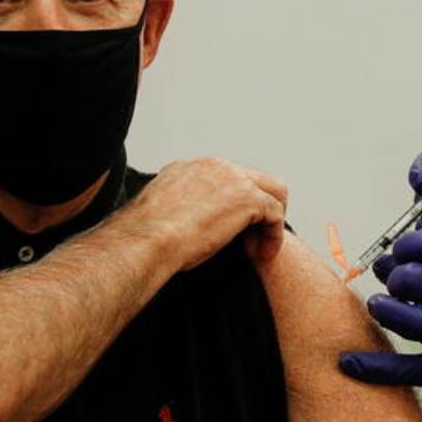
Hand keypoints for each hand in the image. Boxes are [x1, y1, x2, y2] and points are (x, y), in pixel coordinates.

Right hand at [131, 158, 288, 268]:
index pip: (224, 178)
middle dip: (257, 206)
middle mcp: (213, 167)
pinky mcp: (248, 198)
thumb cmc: (145, 239)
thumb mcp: (158, 216)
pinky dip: (273, 236)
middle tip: (251, 236)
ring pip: (272, 191)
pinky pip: (275, 213)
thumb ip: (173, 211)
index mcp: (188, 169)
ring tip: (261, 247)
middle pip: (252, 179)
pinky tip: (262, 255)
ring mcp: (233, 179)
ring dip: (269, 221)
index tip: (225, 230)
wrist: (146, 240)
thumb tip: (176, 225)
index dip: (231, 205)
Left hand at [339, 228, 421, 421]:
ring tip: (384, 310)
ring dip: (382, 310)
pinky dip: (369, 366)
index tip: (401, 259)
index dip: (404, 249)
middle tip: (397, 291)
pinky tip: (347, 363)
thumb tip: (391, 258)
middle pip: (404, 276)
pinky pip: (398, 367)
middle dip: (394, 282)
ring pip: (395, 313)